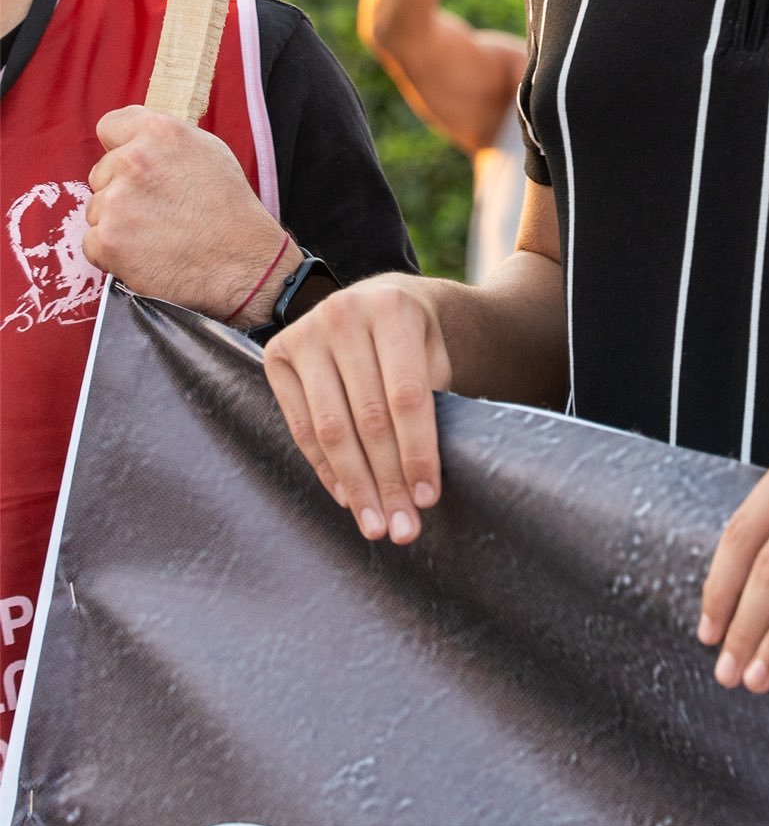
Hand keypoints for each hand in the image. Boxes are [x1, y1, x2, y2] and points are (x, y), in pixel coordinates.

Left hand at [84, 106, 286, 322]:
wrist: (241, 261)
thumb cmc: (230, 208)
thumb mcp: (209, 151)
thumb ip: (166, 142)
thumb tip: (137, 142)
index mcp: (160, 133)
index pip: (110, 126)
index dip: (121, 147)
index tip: (133, 165)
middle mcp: (133, 160)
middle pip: (101, 172)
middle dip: (120, 189)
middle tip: (156, 208)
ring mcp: (116, 201)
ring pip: (97, 209)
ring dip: (117, 222)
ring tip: (156, 233)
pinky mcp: (106, 239)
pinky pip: (94, 242)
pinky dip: (114, 251)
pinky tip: (146, 252)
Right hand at [262, 274, 451, 545]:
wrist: (375, 297)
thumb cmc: (414, 335)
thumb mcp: (434, 352)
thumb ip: (431, 402)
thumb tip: (420, 482)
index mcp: (393, 308)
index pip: (407, 396)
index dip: (417, 453)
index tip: (427, 499)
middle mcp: (344, 314)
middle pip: (368, 418)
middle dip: (387, 481)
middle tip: (402, 528)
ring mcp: (305, 332)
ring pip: (331, 429)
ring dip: (355, 486)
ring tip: (375, 526)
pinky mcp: (277, 353)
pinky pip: (302, 427)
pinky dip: (326, 468)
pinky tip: (348, 497)